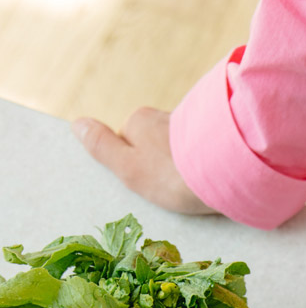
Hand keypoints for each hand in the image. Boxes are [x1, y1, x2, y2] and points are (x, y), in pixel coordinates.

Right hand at [71, 108, 216, 216]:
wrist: (227, 169)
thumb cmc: (172, 174)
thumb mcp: (129, 168)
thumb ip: (103, 147)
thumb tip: (77, 124)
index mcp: (138, 122)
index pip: (128, 144)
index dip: (136, 168)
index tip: (151, 186)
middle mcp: (164, 117)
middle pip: (155, 145)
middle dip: (162, 166)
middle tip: (174, 190)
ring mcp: (192, 123)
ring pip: (180, 148)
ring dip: (185, 165)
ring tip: (195, 187)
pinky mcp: (217, 135)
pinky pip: (203, 151)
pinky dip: (204, 164)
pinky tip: (212, 179)